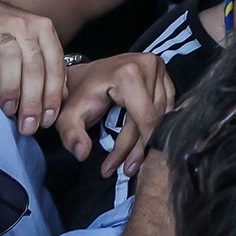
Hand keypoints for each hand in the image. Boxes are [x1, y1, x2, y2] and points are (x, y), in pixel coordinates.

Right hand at [0, 0, 68, 135]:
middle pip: (33, 64)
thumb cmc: (3, 36)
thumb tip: (60, 97)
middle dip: (33, 99)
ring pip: (9, 57)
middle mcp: (22, 24)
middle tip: (28, 126)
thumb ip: (46, 66)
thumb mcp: (31, 46)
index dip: (52, 94)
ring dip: (10, 87)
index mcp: (42, 29)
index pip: (54, 63)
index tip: (47, 120)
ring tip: (8, 110)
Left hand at [60, 50, 174, 175]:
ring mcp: (158, 66)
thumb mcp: (68, 117)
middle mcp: (148, 65)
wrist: (83, 74)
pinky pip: (167, 104)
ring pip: (163, 113)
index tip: (118, 168)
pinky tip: (143, 138)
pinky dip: (156, 123)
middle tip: (126, 169)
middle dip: (139, 148)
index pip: (144, 118)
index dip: (135, 147)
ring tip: (132, 159)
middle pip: (154, 117)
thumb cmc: (77, 96)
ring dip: (147, 138)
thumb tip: (83, 153)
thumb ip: (72, 135)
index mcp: (128, 75)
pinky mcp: (163, 71)